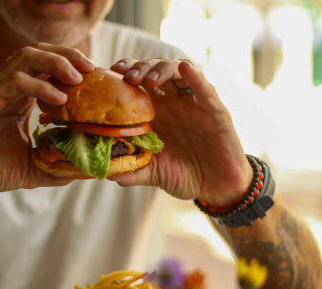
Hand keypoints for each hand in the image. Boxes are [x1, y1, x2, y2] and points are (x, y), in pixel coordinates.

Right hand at [0, 43, 94, 190]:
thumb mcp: (30, 169)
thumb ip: (56, 166)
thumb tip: (87, 171)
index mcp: (19, 97)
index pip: (48, 70)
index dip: (73, 70)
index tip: (98, 81)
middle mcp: (7, 86)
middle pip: (41, 54)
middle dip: (69, 56)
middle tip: (94, 69)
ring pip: (28, 57)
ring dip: (57, 62)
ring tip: (79, 76)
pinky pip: (15, 80)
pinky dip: (39, 85)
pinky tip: (58, 98)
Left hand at [109, 58, 251, 205]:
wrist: (215, 188)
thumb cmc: (184, 175)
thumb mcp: (153, 173)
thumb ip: (132, 171)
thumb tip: (106, 172)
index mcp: (156, 112)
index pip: (137, 82)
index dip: (124, 73)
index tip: (109, 74)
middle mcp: (173, 102)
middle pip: (154, 71)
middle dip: (139, 68)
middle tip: (127, 76)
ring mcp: (194, 103)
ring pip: (178, 72)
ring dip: (162, 69)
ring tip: (148, 79)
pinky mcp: (214, 111)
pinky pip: (205, 89)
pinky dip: (195, 77)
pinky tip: (184, 68)